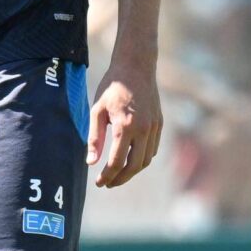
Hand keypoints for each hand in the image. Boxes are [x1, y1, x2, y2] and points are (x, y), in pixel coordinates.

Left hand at [86, 61, 163, 186]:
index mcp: (125, 126)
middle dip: (120, 179)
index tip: (99, 182)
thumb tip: (91, 163)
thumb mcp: (97, 110)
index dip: (107, 176)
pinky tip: (130, 160)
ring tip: (118, 174)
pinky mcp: (160, 124)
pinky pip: (153, 149)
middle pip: (134, 166)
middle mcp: (143, 129)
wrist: (136, 67)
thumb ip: (94, 138)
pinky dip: (142, 159)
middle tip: (108, 183)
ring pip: (146, 160)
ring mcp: (154, 127)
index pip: (117, 162)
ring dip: (132, 171)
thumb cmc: (112, 88)